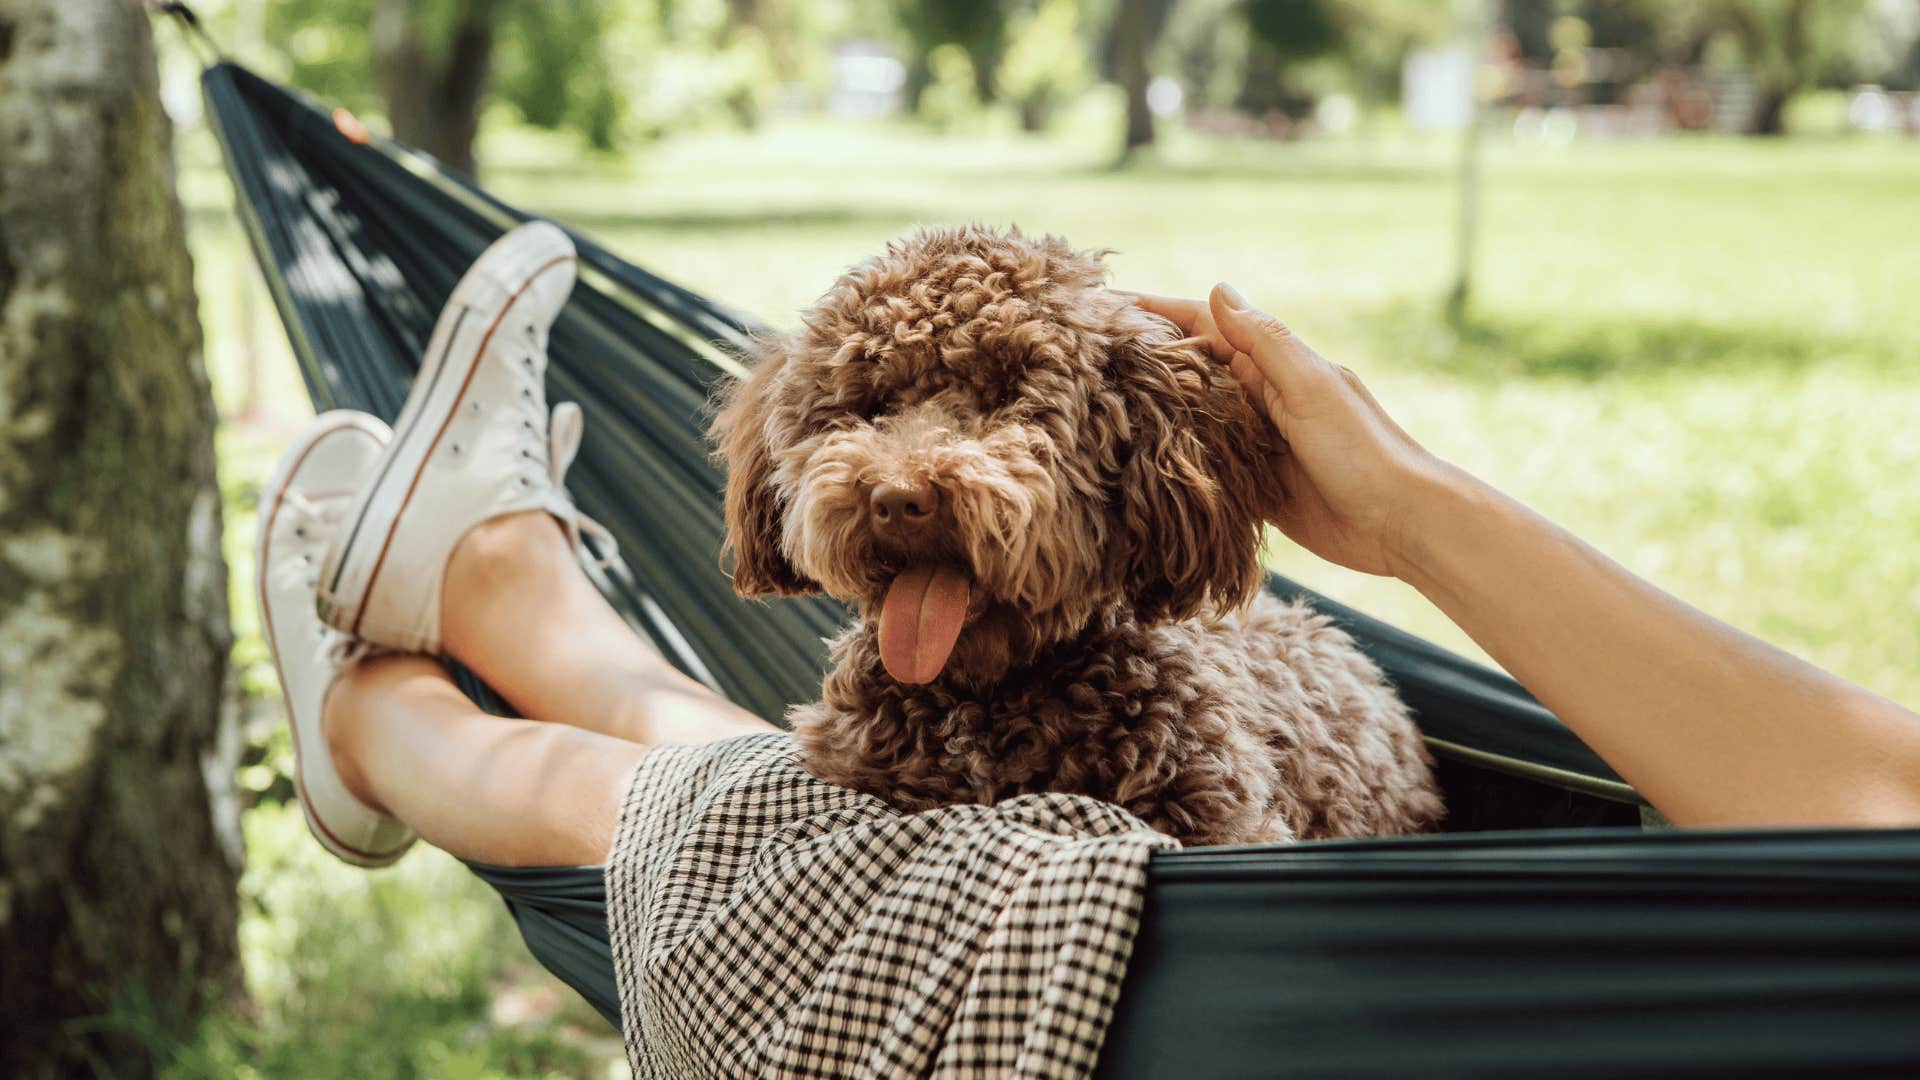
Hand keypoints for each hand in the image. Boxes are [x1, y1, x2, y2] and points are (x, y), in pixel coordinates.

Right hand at [1121, 284, 1461, 578]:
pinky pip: (1210, 466)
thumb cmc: (1364, 450)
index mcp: (1277, 366)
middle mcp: (1263, 398)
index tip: (1107, 305)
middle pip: (1194, 370)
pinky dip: (1180, 459)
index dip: (1159, 313)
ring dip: (1156, 408)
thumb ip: (1265, 343)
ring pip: (1196, 417)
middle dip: (1146, 357)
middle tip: (1085, 353)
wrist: (1403, 524)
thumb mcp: (1312, 387)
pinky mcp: (1258, 487)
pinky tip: (1142, 460)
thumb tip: (1217, 289)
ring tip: (1100, 399)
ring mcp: (1258, 443)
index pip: (1206, 328)